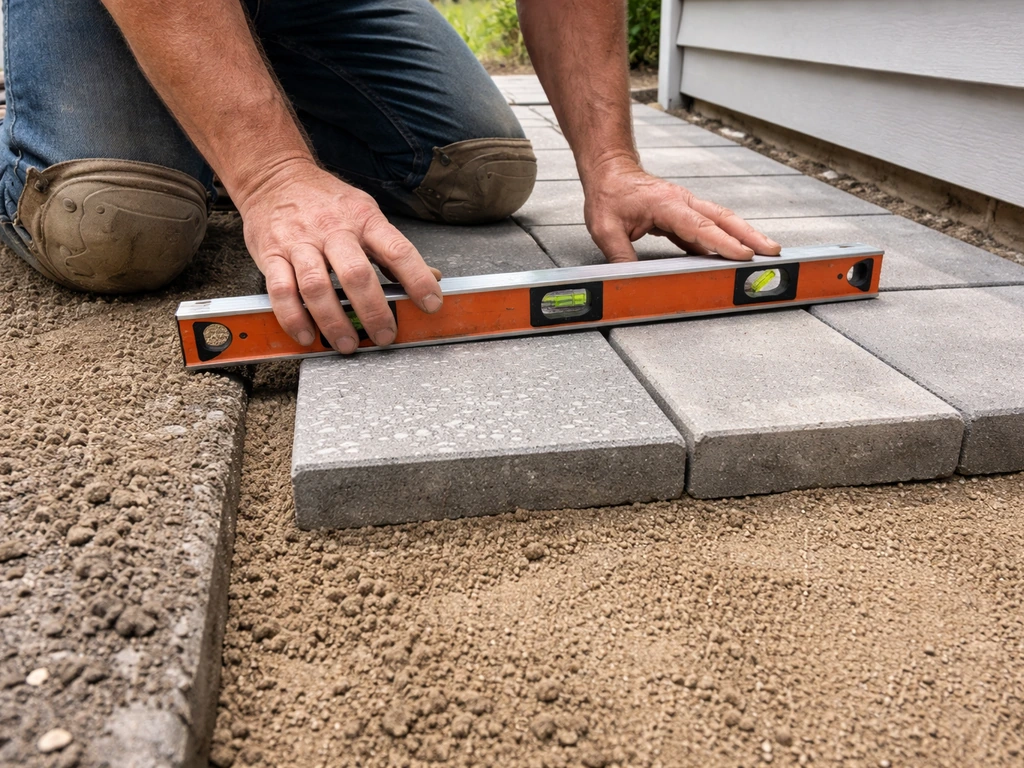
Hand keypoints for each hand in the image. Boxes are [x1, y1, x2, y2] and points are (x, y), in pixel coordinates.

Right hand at [235, 160, 441, 352]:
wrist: (273, 177)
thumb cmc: (325, 201)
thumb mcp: (365, 212)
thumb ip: (392, 247)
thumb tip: (432, 277)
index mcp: (363, 219)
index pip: (397, 250)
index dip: (417, 279)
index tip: (431, 304)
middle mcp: (332, 230)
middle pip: (356, 274)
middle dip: (374, 312)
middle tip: (385, 336)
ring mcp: (299, 242)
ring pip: (316, 287)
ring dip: (333, 322)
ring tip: (347, 344)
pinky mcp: (270, 254)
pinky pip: (281, 291)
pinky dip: (294, 318)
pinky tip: (306, 335)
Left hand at [582, 157, 781, 261]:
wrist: (610, 171)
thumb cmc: (608, 194)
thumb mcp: (605, 228)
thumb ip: (620, 255)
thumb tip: (630, 279)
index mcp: (667, 204)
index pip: (700, 226)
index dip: (723, 242)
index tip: (743, 255)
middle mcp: (682, 202)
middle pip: (724, 219)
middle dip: (751, 236)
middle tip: (773, 252)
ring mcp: (685, 207)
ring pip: (720, 221)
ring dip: (744, 236)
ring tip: (764, 253)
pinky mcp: (683, 215)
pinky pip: (708, 229)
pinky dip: (723, 241)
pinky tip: (731, 256)